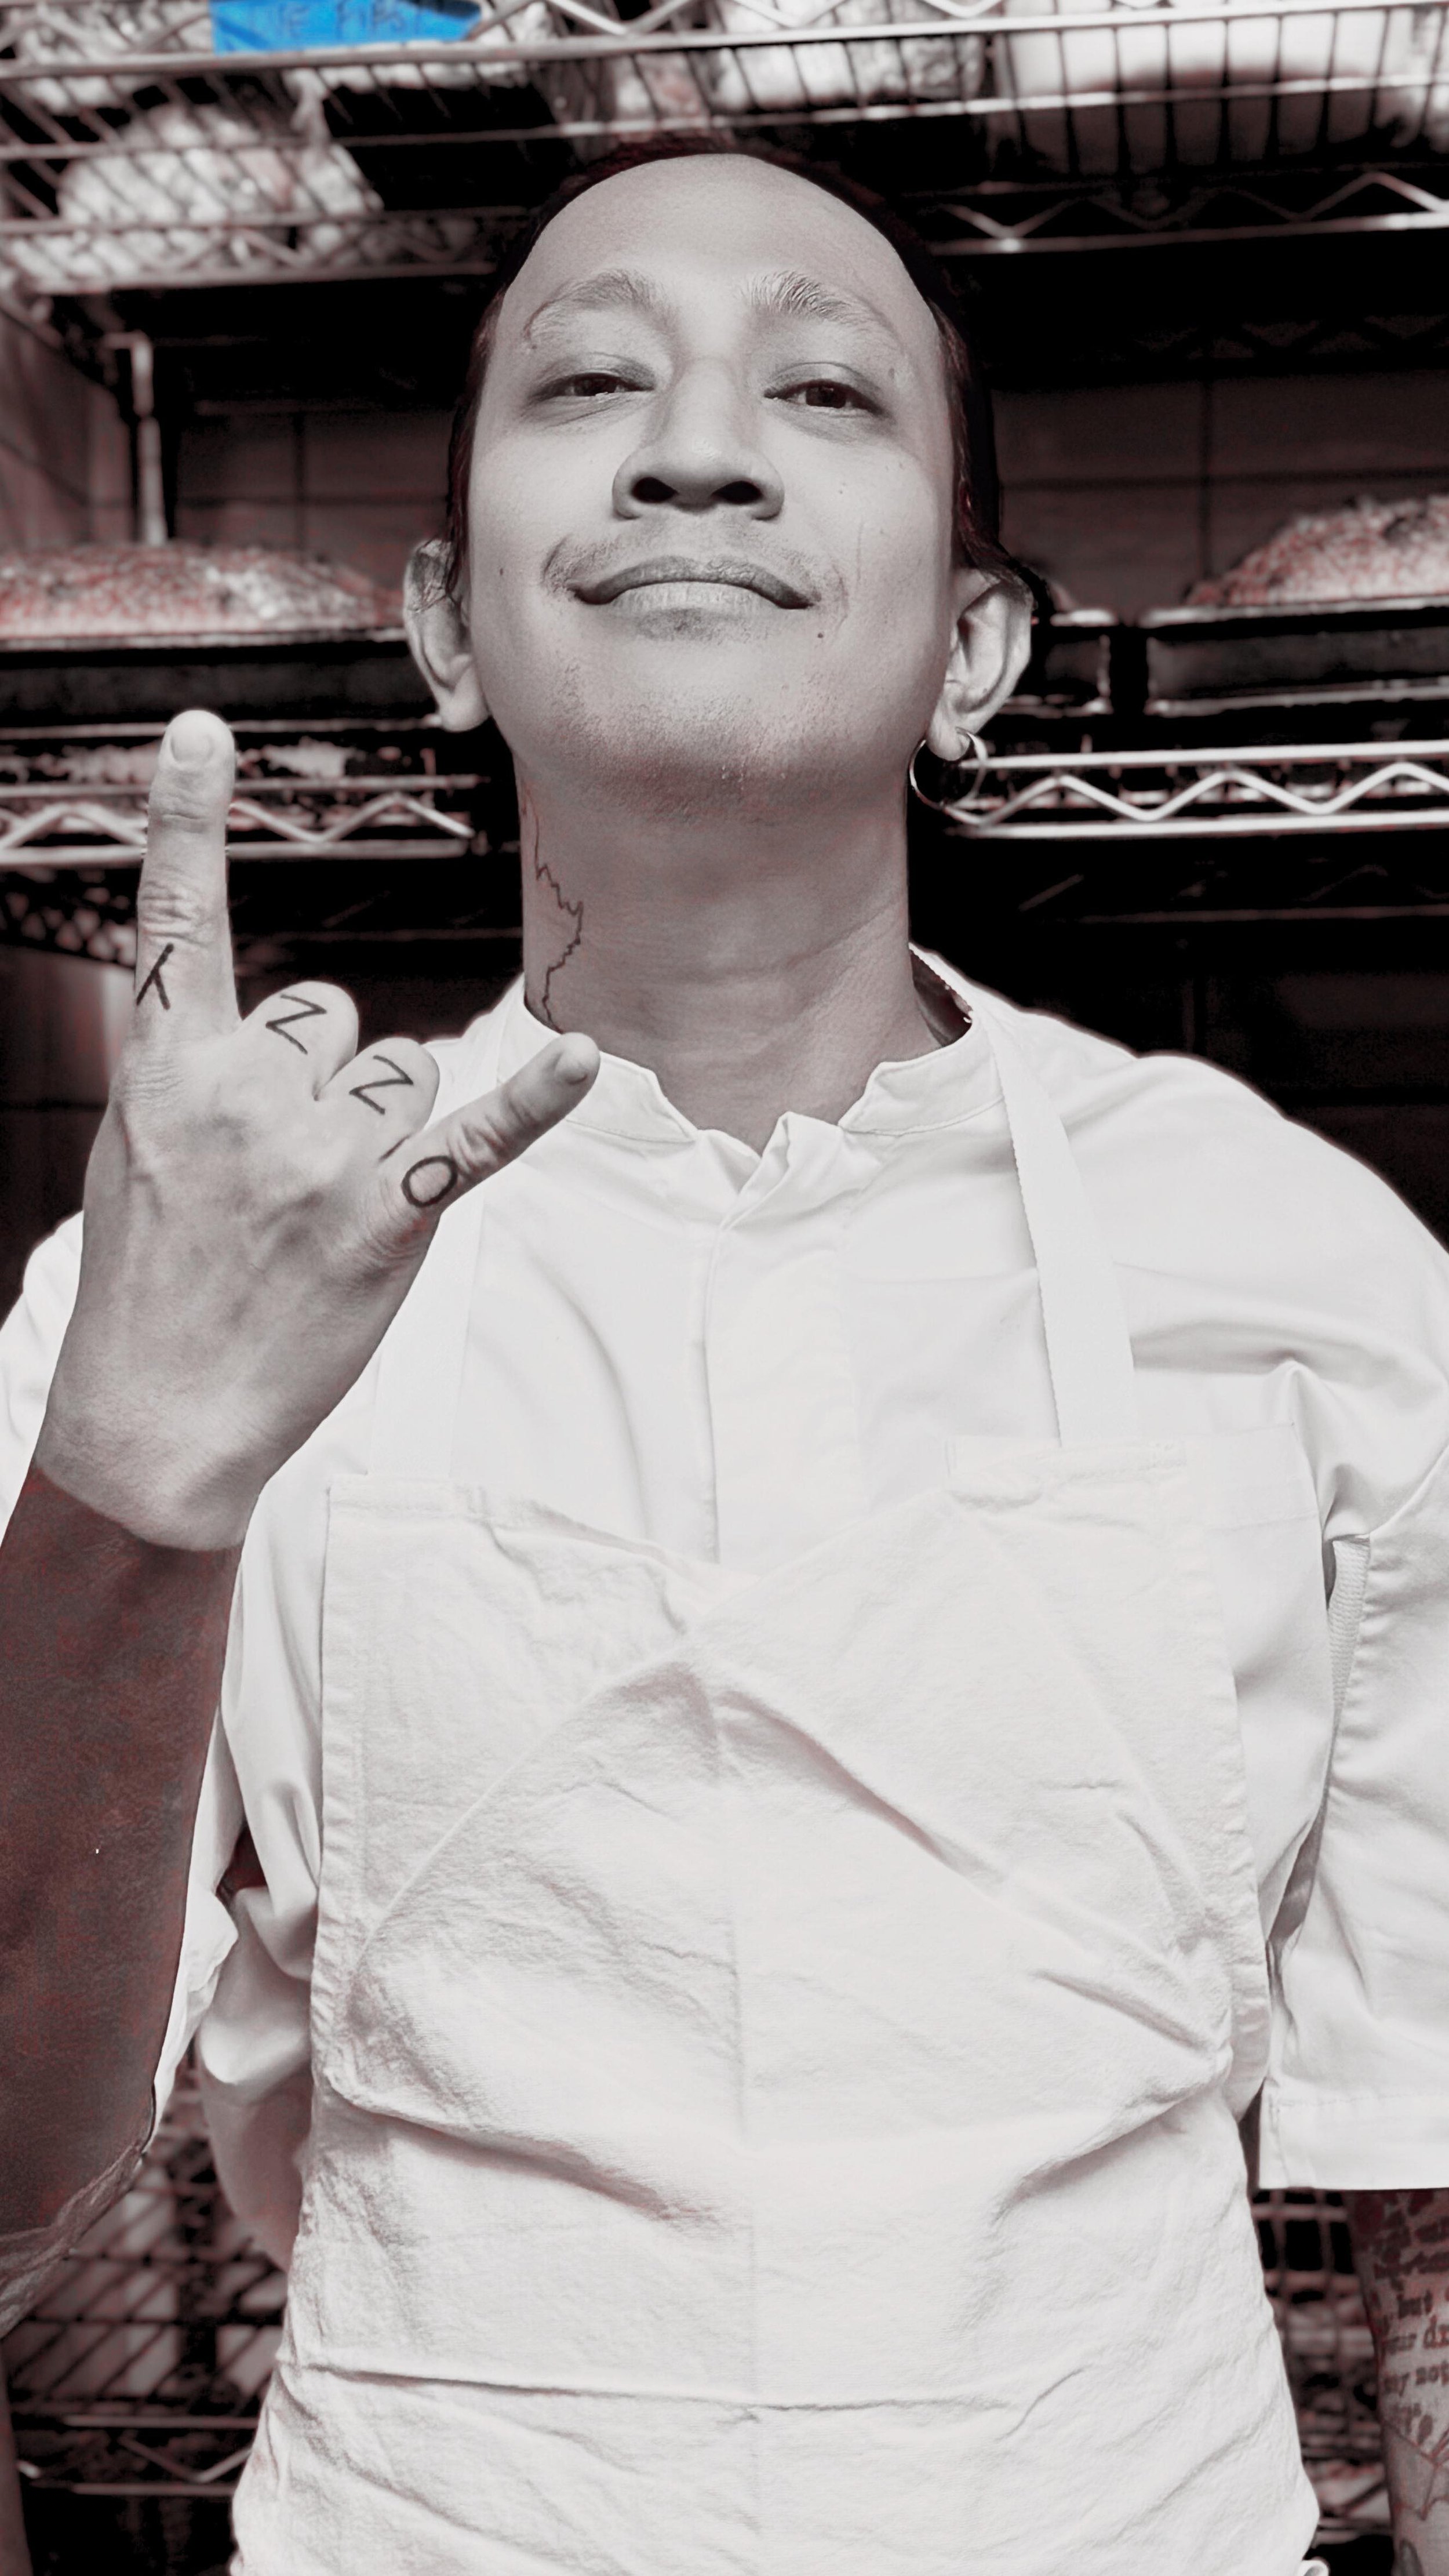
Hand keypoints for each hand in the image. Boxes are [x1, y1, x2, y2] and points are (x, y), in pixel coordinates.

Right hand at [36, 709, 598, 1546]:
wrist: (158, 1409)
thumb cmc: (154, 1277)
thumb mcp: (139, 1151)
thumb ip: (201, 1071)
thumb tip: (293, 1036)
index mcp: (165, 1066)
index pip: (176, 920)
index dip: (186, 818)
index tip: (204, 729)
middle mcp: (240, 1090)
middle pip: (333, 1016)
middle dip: (320, 1083)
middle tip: (270, 1179)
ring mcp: (314, 1153)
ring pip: (400, 1072)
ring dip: (379, 1130)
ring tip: (318, 1212)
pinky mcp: (384, 1213)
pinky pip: (471, 1135)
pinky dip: (533, 1103)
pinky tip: (585, 1063)